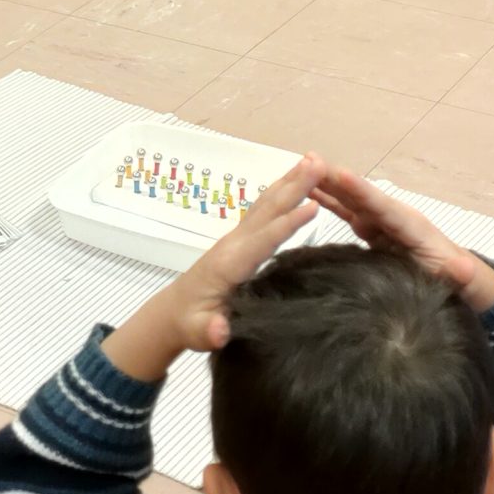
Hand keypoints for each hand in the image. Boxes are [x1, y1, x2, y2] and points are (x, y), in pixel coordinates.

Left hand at [102, 157, 323, 379]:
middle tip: (320, 162)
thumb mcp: (198, 333)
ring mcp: (237, 237)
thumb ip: (209, 331)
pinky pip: (264, 209)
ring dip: (290, 181)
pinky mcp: (241, 238)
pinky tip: (296, 181)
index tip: (315, 205)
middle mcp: (234, 243)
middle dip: (294, 186)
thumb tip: (219, 331)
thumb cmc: (191, 324)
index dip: (288, 223)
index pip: (263, 240)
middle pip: (268, 210)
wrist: (173, 313)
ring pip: (266, 204)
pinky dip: (282, 191)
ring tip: (314, 160)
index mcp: (230, 264)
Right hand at [311, 168, 493, 312]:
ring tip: (301, 167)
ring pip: (350, 199)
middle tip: (309, 159)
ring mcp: (379, 221)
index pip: (383, 206)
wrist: (457, 279)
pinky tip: (308, 191)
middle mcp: (392, 216)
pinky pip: (346, 211)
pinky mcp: (370, 229)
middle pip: (361, 195)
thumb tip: (462, 268)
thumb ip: (460, 272)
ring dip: (327, 184)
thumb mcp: (462, 278)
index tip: (339, 173)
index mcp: (411, 226)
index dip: (361, 191)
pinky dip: (328, 200)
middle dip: (336, 178)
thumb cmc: (458, 278)